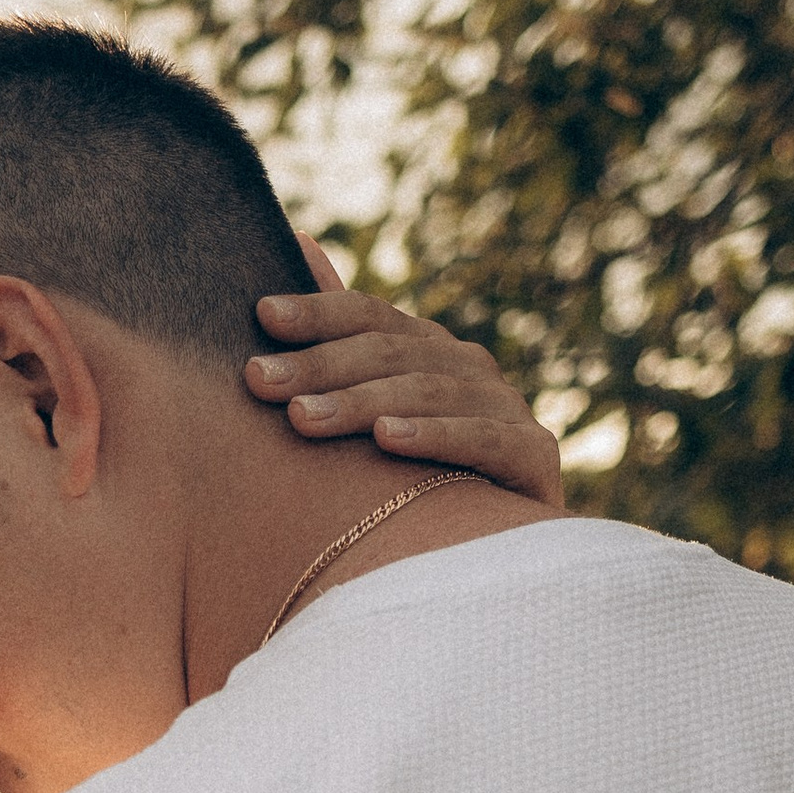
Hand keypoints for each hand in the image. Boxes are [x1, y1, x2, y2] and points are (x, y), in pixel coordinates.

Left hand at [245, 241, 562, 506]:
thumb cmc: (414, 477)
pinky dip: (435, 437)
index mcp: (427, 350)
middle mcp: (468, 368)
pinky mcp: (534, 456)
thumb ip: (341, 331)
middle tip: (260, 381)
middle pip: (390, 353)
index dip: (318, 312)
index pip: (369, 316)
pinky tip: (389, 440)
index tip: (262, 316)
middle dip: (320, 366)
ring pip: (429, 393)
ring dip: (362, 403)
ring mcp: (505, 408)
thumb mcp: (372, 405)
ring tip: (303, 418)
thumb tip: (298, 238)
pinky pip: (483, 440)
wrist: (494, 554)